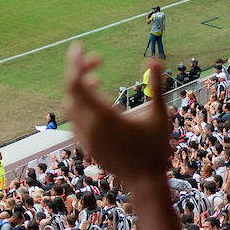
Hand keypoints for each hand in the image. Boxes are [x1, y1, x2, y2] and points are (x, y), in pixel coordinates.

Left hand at [63, 44, 171, 190]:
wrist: (145, 182)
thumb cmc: (155, 149)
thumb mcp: (159, 115)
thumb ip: (156, 86)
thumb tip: (155, 60)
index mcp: (103, 117)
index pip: (76, 83)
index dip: (75, 62)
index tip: (81, 47)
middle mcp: (89, 127)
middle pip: (71, 90)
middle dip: (81, 70)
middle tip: (97, 59)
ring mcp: (85, 138)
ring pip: (70, 105)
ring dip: (80, 90)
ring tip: (97, 81)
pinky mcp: (86, 146)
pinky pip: (74, 120)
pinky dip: (80, 106)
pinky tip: (96, 104)